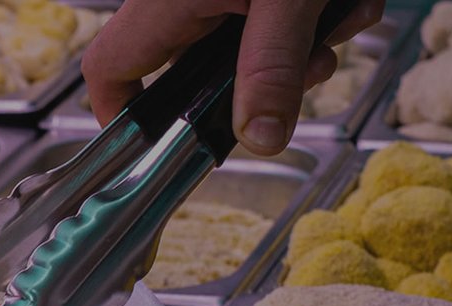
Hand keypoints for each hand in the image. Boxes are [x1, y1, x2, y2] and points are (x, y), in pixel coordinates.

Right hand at [81, 0, 384, 154]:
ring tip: (341, 16)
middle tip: (311, 68)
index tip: (161, 146)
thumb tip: (259, 142)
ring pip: (254, 43)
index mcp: (166, 1)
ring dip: (307, 45)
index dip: (123, 116)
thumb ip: (275, 70)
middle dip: (265, 79)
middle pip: (204, 69)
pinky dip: (322, 11)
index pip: (110, 69)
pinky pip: (283, 12)